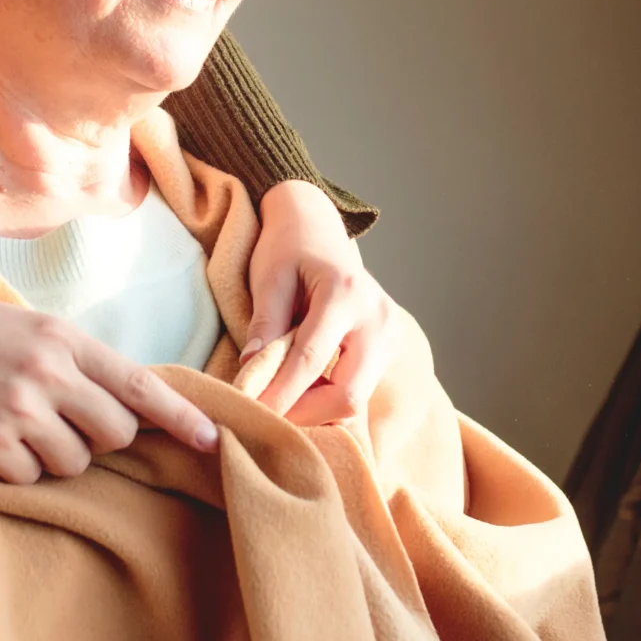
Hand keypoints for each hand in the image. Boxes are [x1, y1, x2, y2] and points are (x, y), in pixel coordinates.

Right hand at [0, 292, 218, 482]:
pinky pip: (29, 479)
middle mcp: (49, 372)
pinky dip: (13, 471)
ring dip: (51, 459)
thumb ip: (73, 359)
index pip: (140, 385)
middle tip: (60, 427)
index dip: (181, 418)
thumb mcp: (23, 328)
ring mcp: (18, 408)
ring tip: (12, 429)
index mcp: (63, 338)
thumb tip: (127, 401)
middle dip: (99, 442)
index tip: (211, 442)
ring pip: (74, 463)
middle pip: (116, 434)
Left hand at [240, 181, 400, 423]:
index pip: (311, 361)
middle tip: (266, 414)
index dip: (279, 394)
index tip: (250, 412)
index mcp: (346, 294)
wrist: (317, 227)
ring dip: (316, 409)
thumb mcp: (269, 278)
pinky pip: (360, 389)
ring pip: (357, 398)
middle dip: (305, 413)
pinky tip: (302, 390)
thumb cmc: (289, 248)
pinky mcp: (388, 346)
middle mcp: (377, 318)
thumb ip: (264, 326)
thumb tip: (252, 377)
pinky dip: (328, 399)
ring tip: (280, 397)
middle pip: (348, 395)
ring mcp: (389, 334)